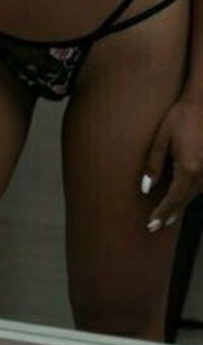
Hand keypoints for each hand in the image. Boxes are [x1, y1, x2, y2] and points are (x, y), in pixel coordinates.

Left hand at [140, 97, 202, 231]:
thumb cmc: (181, 118)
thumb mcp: (161, 140)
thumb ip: (154, 166)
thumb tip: (146, 189)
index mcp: (188, 169)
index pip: (173, 199)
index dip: (161, 214)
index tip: (151, 226)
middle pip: (185, 200)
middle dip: (171, 213)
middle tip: (156, 225)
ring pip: (195, 194)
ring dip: (181, 203)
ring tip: (167, 214)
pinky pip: (202, 185)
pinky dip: (190, 192)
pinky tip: (181, 194)